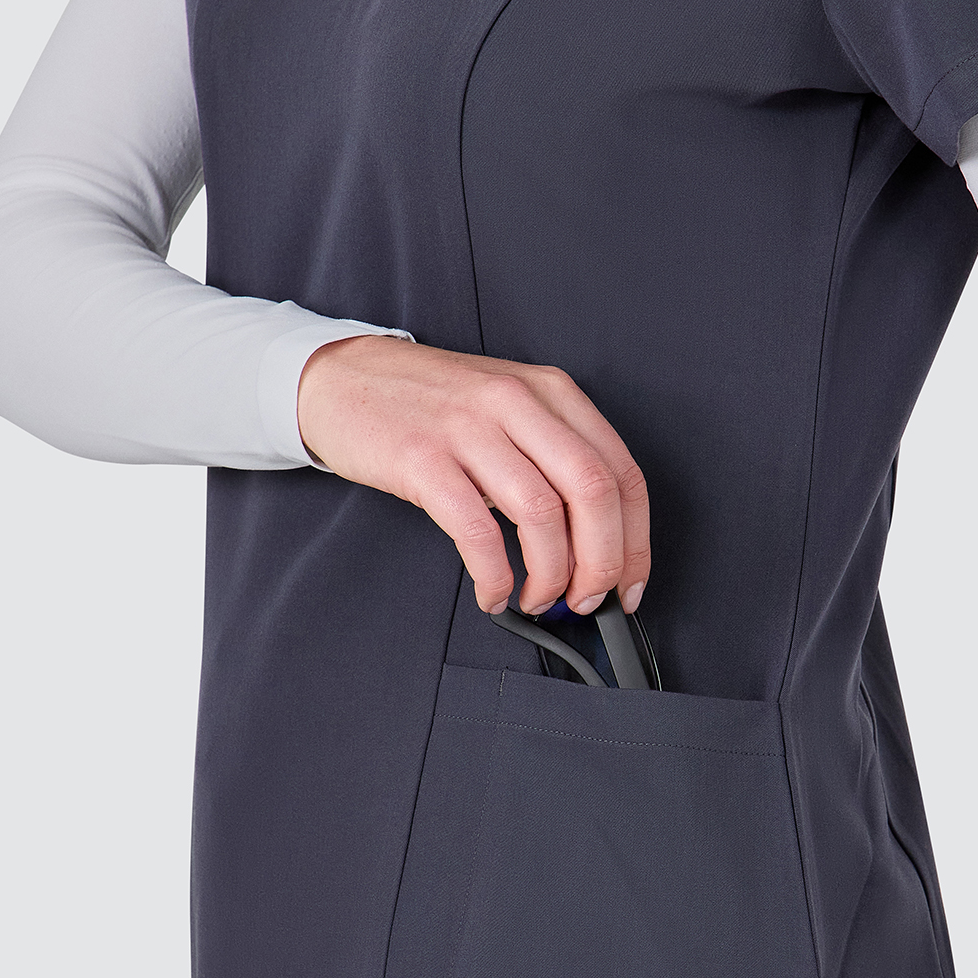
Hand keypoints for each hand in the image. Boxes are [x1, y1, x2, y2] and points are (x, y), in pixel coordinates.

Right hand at [296, 336, 649, 617]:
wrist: (342, 378)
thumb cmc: (431, 403)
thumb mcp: (508, 407)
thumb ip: (552, 457)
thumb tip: (593, 542)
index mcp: (551, 392)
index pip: (620, 472)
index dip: (634, 541)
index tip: (629, 584)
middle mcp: (517, 403)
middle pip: (593, 492)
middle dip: (601, 562)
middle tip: (587, 600)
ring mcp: (469, 428)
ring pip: (542, 514)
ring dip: (550, 575)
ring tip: (538, 599)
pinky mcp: (422, 459)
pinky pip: (477, 531)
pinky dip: (495, 575)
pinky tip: (494, 592)